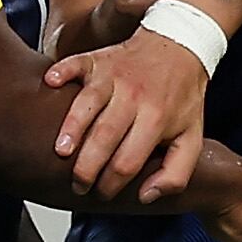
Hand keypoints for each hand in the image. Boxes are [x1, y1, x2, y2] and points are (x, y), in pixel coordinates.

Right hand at [44, 26, 211, 200]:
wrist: (181, 45)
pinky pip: (76, 63)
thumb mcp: (192, 137)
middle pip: (105, 136)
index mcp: (157, 119)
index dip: (111, 185)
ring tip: (60, 152)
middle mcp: (134, 96)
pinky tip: (50, 83)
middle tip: (77, 184)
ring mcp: (115, 76)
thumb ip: (176, 174)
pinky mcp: (99, 59)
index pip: (128, 161)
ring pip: (87, 103)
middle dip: (87, 167)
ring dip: (71, 127)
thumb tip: (146, 196)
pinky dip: (62, 71)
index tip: (101, 194)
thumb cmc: (181, 96)